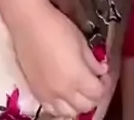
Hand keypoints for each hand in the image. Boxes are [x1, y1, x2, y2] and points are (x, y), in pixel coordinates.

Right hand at [12, 2, 108, 117]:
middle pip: (85, 106)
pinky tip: (62, 93)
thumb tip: (101, 71)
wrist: (29, 24)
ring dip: (77, 104)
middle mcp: (63, 92)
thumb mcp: (81, 41)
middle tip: (94, 82)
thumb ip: (92, 61)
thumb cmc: (57, 27)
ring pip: (68, 112)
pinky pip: (51, 109)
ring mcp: (47, 95)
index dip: (104, 86)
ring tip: (79, 90)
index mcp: (78, 78)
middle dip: (93, 96)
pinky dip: (61, 106)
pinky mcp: (35, 93)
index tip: (104, 76)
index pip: (98, 94)